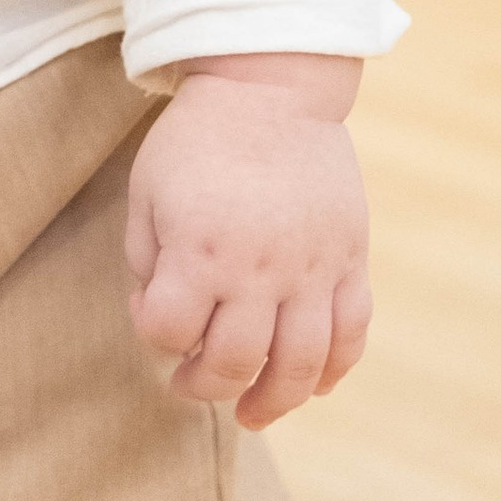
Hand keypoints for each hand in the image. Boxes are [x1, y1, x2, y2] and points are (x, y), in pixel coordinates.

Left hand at [125, 54, 371, 429]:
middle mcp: (259, 267)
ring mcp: (313, 266)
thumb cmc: (199, 139)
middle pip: (235, 363)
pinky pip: (352, 333)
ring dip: (275, 402)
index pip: (168, 332)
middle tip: (193, 384)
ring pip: (301, 365)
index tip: (153, 311)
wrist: (272, 86)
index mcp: (199, 249)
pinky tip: (314, 385)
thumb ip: (148, 260)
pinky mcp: (350, 258)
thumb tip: (163, 318)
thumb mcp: (148, 191)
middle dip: (205, 386)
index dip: (153, 332)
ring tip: (254, 414)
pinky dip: (335, 369)